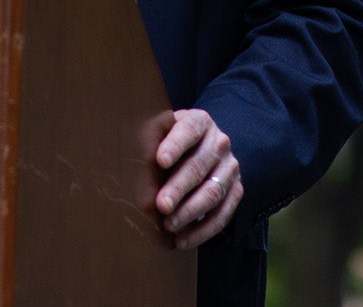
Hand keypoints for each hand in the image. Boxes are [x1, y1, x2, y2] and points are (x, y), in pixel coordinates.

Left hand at [152, 107, 242, 249]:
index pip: (189, 130)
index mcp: (200, 122)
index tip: (160, 161)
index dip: (175, 145)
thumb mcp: (164, 131)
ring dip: (189, 212)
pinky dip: (201, 231)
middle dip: (178, 188)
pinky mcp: (236, 191)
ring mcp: (230, 168)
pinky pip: (222, 215)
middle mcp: (219, 143)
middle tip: (160, 204)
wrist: (205, 148)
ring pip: (212, 192)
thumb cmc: (172, 141)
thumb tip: (126, 157)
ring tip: (168, 225)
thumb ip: (152, 138)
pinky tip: (182, 241)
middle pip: (199, 166)